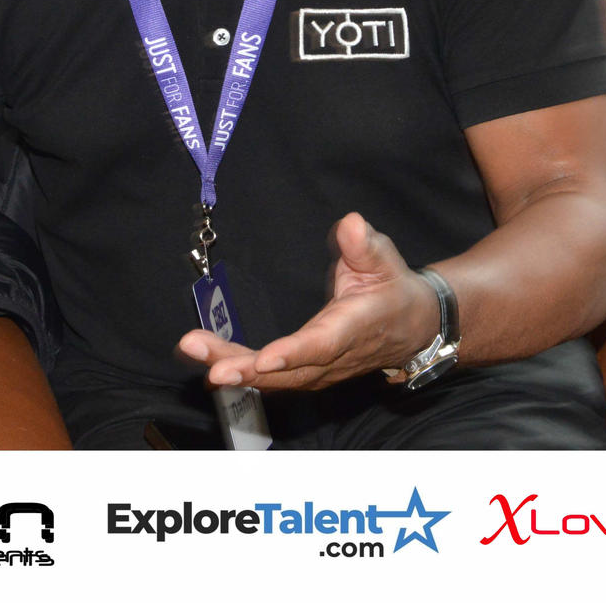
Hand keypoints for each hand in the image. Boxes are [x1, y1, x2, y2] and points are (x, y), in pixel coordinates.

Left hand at [176, 213, 438, 391]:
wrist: (411, 327)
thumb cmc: (391, 287)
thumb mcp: (385, 259)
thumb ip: (365, 245)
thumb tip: (351, 224)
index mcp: (354, 328)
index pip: (322, 345)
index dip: (293, 355)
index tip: (263, 360)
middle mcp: (334, 358)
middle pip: (288, 371)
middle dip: (246, 369)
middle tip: (208, 366)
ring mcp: (319, 372)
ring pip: (274, 379)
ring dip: (233, 368)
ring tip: (194, 350)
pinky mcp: (306, 375)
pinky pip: (271, 380)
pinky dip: (239, 373)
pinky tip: (207, 363)